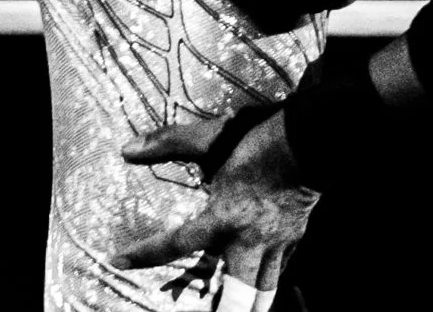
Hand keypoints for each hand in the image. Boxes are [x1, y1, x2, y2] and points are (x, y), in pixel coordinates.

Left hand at [112, 110, 317, 311]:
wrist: (312, 139)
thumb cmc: (262, 139)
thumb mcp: (212, 137)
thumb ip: (169, 142)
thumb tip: (129, 148)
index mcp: (223, 216)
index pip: (175, 244)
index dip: (145, 255)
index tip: (119, 261)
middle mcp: (247, 238)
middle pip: (237, 295)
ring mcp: (275, 240)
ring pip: (265, 289)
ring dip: (251, 306)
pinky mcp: (296, 235)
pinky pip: (282, 266)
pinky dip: (270, 275)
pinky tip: (263, 277)